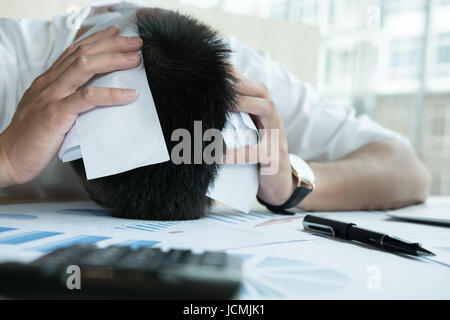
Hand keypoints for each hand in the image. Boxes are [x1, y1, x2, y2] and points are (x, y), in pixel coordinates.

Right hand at [0, 25, 142, 186]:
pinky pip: (87, 98)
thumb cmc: (32, 138)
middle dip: (112, 44)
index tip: (116, 33)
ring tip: (135, 59)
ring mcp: (52, 97)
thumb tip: (96, 99)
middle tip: (135, 42)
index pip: (74, 51)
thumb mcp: (51, 111)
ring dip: (113, 60)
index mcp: (48, 81)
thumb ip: (69, 100)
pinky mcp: (56, 114)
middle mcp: (49, 83)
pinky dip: (111, 94)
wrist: (8, 157)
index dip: (96, 39)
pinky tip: (129, 94)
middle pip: (83, 53)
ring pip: (85, 67)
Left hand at [223, 71, 294, 205]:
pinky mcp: (274, 159)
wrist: (280, 186)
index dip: (237, 76)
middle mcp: (274, 122)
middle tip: (219, 83)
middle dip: (241, 84)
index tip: (217, 67)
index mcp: (266, 115)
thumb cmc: (259, 159)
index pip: (254, 88)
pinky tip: (219, 155)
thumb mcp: (249, 137)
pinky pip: (256, 153)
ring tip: (224, 104)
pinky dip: (236, 153)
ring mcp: (277, 139)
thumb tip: (208, 111)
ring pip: (268, 111)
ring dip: (246, 103)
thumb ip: (236, 123)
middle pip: (263, 93)